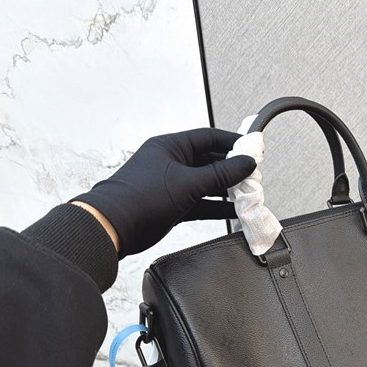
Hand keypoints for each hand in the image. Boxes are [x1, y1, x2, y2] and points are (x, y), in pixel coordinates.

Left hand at [71, 128, 254, 256]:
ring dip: (226, 190)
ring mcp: (172, 185)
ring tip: (246, 194)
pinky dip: (217, 206)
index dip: (232, 143)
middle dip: (232, 170)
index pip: (208, 138)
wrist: (114, 227)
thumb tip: (245, 164)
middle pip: (210, 161)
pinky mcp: (172, 205)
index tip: (252, 150)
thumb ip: (220, 175)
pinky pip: (201, 202)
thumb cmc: (138, 198)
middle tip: (252, 175)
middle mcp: (171, 163)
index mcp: (170, 147)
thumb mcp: (188, 183)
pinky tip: (232, 210)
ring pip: (207, 183)